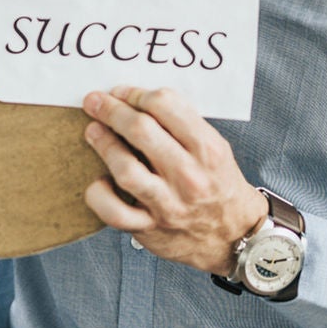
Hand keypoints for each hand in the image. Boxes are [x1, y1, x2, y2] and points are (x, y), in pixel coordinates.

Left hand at [81, 86, 265, 277]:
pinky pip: (114, 212)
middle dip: (111, 110)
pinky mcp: (151, 228)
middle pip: (141, 131)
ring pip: (126, 169)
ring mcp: (169, 204)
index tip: (120, 92)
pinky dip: (99, 195)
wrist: (233, 235)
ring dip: (104, 144)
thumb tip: (135, 98)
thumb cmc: (217, 184)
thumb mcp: (213, 147)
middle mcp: (189, 176)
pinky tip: (99, 181)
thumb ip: (182, 124)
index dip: (135, 93)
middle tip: (94, 101)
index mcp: (207, 149)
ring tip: (93, 130)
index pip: (165, 105)